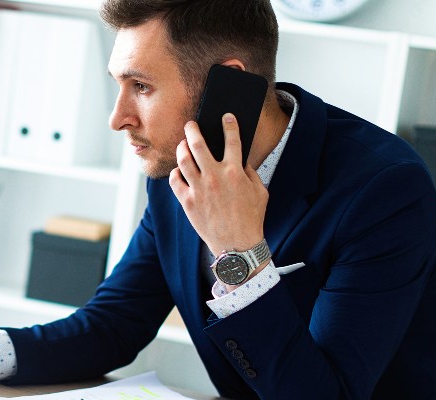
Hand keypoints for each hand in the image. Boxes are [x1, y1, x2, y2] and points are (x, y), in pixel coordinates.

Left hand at [169, 113, 267, 256]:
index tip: (226, 117)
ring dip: (181, 147)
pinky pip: (175, 180)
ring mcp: (199, 189)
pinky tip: (179, 170)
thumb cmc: (251, 218)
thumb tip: (240, 158)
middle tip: (190, 124)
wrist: (237, 246)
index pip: (232, 139)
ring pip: (183, 159)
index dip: (229, 124)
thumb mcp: (260, 192)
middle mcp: (215, 177)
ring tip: (183, 144)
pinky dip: (176, 172)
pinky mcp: (187, 201)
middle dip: (193, 129)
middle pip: (198, 144)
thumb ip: (250, 172)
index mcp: (235, 172)